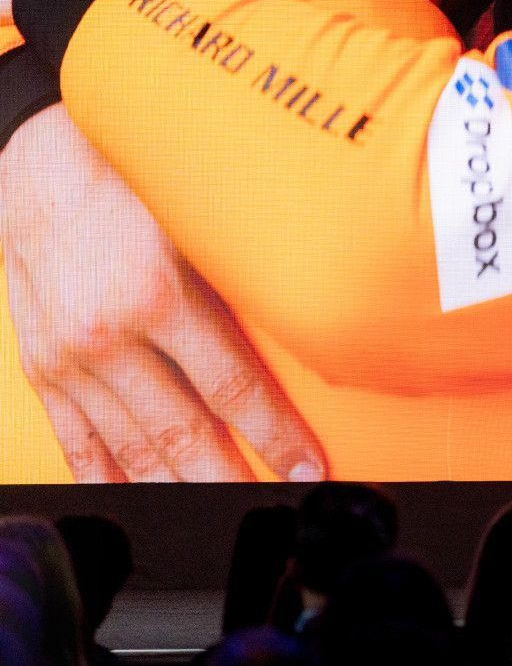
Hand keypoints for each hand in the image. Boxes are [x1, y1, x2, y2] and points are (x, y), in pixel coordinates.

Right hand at [0, 107, 325, 481]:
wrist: (40, 162)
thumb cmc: (132, 180)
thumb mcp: (198, 216)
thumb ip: (242, 270)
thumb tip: (311, 305)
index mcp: (159, 297)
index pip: (233, 388)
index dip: (275, 435)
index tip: (310, 467)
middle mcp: (110, 336)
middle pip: (183, 430)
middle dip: (231, 475)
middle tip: (272, 504)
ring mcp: (69, 358)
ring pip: (132, 445)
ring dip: (178, 483)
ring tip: (218, 508)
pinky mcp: (41, 366)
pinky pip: (77, 437)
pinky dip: (106, 473)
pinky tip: (135, 495)